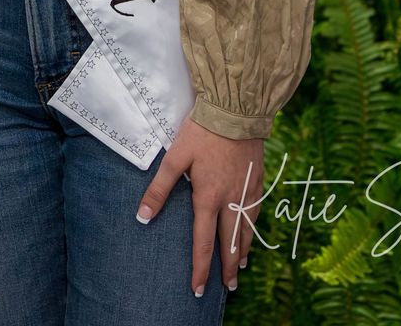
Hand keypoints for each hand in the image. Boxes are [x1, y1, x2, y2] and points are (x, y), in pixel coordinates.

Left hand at [135, 116, 263, 295]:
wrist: (235, 112)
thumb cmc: (201, 133)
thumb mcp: (174, 158)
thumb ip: (159, 189)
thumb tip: (142, 216)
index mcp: (207, 197)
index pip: (203, 242)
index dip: (200, 268)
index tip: (199, 289)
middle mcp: (230, 201)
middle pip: (230, 243)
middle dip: (226, 269)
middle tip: (227, 288)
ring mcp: (247, 192)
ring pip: (247, 231)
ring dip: (242, 252)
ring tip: (239, 267)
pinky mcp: (257, 181)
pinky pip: (256, 213)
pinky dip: (254, 230)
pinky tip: (251, 233)